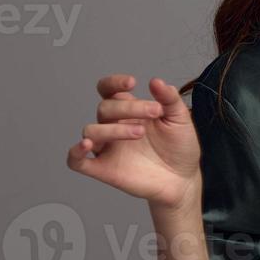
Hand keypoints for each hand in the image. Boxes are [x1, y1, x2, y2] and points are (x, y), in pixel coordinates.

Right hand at [65, 75, 199, 211]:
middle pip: (105, 108)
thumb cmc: (180, 147)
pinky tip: (87, 145)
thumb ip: (169, 99)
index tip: (132, 82)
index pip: (108, 91)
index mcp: (129, 111)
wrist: (183, 178)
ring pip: (91, 130)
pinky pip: (76, 160)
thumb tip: (156, 81)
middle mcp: (114, 126)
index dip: (112, 83)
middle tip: (156, 112)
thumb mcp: (180, 119)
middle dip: (129, 107)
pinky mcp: (103, 169)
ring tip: (140, 133)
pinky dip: (76, 151)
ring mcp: (107, 148)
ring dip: (112, 129)